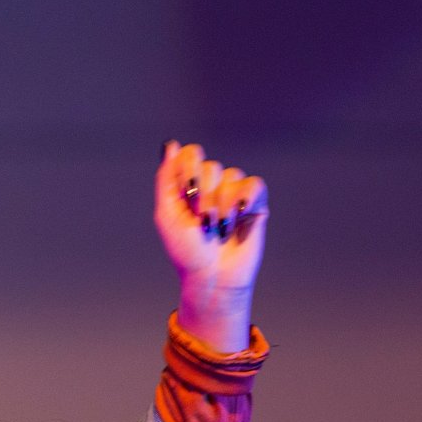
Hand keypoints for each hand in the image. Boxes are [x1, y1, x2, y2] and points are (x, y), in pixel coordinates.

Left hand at [155, 140, 268, 351]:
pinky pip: (254, 184)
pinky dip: (244, 201)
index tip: (186, 192)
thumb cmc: (186, 250)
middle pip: (211, 167)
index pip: (192, 154)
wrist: (212, 277)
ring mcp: (234, 194)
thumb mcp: (167, 214)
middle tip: (201, 222)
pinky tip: (238, 217)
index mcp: (188, 186)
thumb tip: (171, 144)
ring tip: (217, 229)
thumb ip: (166, 179)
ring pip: (232, 176)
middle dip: (202, 197)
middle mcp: (212, 185)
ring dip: (221, 207)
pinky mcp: (255, 204)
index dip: (189, 168)